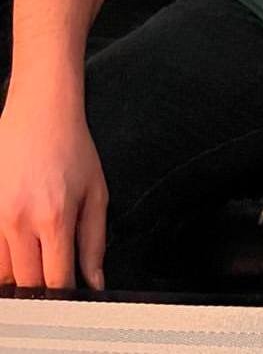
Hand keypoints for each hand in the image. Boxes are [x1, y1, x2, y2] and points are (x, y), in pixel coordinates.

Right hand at [0, 102, 107, 289]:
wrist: (40, 116)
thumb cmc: (71, 149)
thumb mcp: (97, 192)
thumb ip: (95, 241)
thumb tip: (96, 281)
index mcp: (54, 218)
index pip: (57, 279)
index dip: (66, 298)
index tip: (74, 302)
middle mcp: (20, 223)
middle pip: (27, 283)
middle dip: (44, 291)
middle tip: (57, 287)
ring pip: (3, 275)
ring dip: (21, 279)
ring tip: (39, 268)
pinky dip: (5, 263)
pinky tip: (21, 255)